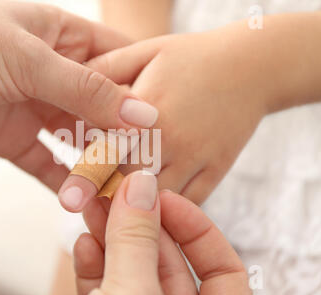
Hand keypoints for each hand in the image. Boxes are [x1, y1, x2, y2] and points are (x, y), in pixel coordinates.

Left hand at [0, 0, 158, 191]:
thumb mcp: (28, 57)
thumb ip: (86, 89)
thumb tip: (144, 114)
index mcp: (64, 38)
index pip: (122, 64)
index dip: (146, 91)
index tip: (170, 123)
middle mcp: (56, 74)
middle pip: (105, 108)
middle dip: (125, 135)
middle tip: (148, 165)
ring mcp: (36, 108)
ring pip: (80, 140)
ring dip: (97, 163)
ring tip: (119, 187)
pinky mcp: (14, 138)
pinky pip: (49, 164)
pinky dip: (65, 182)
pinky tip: (83, 198)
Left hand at [58, 26, 270, 209]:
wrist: (251, 65)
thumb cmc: (191, 58)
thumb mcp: (144, 52)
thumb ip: (105, 70)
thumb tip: (69, 85)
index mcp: (145, 111)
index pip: (105, 152)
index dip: (86, 174)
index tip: (72, 194)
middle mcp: (170, 140)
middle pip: (127, 184)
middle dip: (107, 197)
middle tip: (92, 210)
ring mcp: (195, 159)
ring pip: (157, 201)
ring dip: (137, 210)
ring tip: (120, 217)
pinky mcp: (216, 171)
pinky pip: (189, 203)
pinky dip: (169, 213)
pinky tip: (154, 213)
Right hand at [74, 171, 251, 294]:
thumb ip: (136, 243)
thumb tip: (140, 188)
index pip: (225, 269)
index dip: (196, 228)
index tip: (162, 198)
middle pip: (168, 261)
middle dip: (139, 222)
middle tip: (117, 190)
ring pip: (132, 270)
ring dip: (111, 236)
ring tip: (93, 206)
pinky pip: (107, 288)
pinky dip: (95, 265)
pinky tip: (85, 243)